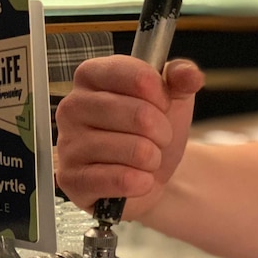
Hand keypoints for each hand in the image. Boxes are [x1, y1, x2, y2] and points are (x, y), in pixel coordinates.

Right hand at [54, 55, 204, 219]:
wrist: (149, 175)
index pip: (133, 75)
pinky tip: (140, 179)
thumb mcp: (172, 98)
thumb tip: (189, 75)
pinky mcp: (72, 180)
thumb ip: (182, 77)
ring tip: (147, 160)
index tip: (163, 104)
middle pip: (137, 114)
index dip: (159, 93)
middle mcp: (72, 107)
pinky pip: (119, 180)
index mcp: (91, 76)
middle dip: (162, 131)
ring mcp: (68, 144)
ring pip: (131, 149)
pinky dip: (140, 182)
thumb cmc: (151, 132)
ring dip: (152, 159)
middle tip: (159, 138)